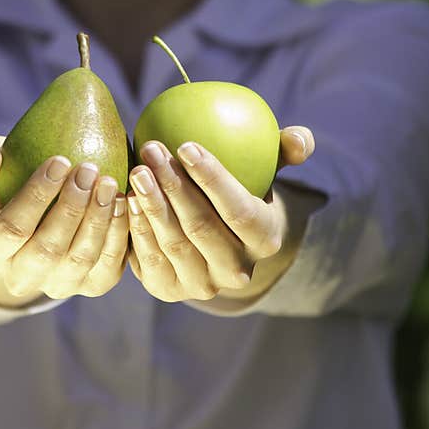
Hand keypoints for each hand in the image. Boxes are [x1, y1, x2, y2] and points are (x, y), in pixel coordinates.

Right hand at [0, 135, 128, 306]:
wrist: (42, 215)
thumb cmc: (13, 181)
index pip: (11, 228)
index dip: (36, 196)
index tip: (60, 160)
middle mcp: (21, 276)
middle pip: (47, 249)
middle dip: (71, 208)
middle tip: (89, 170)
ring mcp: (58, 285)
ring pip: (80, 258)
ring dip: (98, 220)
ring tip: (109, 183)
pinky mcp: (92, 285)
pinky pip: (108, 264)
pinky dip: (119, 234)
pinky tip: (124, 202)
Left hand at [126, 126, 315, 302]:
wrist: (216, 244)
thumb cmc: (242, 193)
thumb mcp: (268, 171)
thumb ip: (285, 151)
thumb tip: (300, 138)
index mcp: (265, 241)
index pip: (240, 212)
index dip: (213, 180)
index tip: (186, 145)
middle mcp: (237, 271)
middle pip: (202, 228)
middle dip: (174, 186)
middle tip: (152, 150)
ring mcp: (202, 286)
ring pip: (174, 243)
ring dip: (152, 204)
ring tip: (137, 170)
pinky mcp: (169, 290)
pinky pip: (150, 257)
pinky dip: (137, 227)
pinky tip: (127, 197)